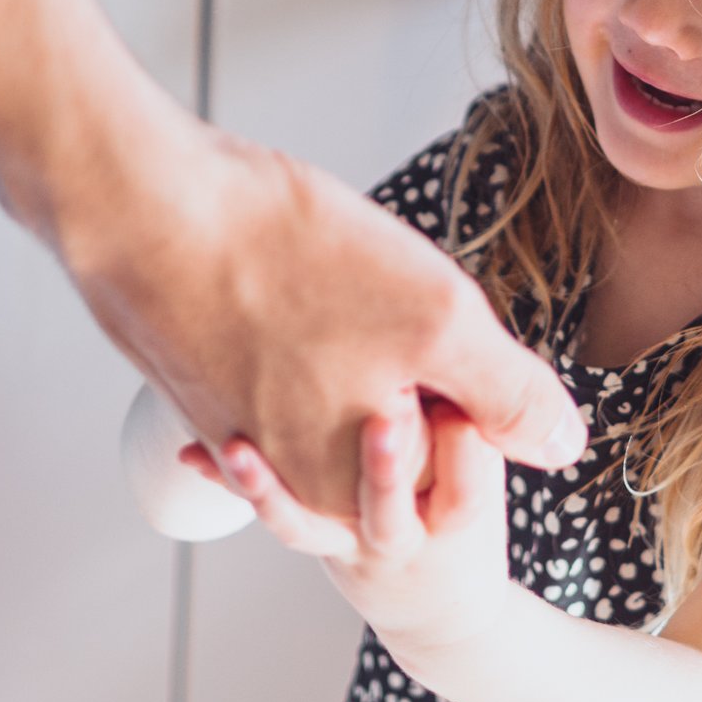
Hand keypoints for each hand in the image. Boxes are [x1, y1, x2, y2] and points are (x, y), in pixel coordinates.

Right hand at [64, 126, 585, 520]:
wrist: (140, 205)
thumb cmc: (286, 261)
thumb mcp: (439, 324)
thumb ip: (509, 395)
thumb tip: (562, 446)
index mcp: (348, 496)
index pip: (451, 461)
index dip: (464, 389)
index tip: (435, 331)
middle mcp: (285, 487)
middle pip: (393, 436)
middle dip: (410, 375)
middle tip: (380, 297)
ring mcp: (235, 437)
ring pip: (333, 398)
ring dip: (347, 349)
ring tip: (331, 276)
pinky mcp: (198, 387)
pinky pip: (270, 376)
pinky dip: (289, 336)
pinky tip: (283, 275)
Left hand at [189, 396, 512, 655]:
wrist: (437, 606)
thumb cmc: (458, 505)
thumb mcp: (486, 462)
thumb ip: (467, 404)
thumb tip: (446, 310)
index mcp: (461, 511)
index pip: (468, 484)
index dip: (460, 443)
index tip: (449, 394)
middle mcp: (405, 535)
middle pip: (389, 512)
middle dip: (381, 469)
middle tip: (376, 417)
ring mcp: (355, 544)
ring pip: (311, 526)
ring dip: (270, 487)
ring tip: (239, 448)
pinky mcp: (320, 542)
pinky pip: (273, 517)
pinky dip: (229, 483)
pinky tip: (191, 451)